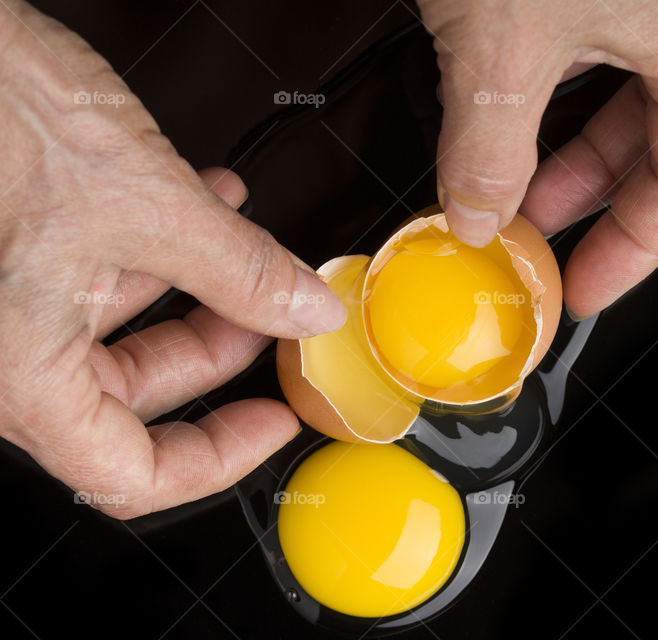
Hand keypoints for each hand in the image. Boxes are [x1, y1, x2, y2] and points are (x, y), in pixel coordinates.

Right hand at [0, 1, 344, 517]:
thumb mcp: (149, 204)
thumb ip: (241, 270)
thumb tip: (306, 306)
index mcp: (22, 370)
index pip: (129, 472)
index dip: (216, 458)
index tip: (273, 423)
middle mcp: (6, 348)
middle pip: (134, 394)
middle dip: (220, 351)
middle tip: (279, 319)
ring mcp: (8, 298)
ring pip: (120, 328)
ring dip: (199, 288)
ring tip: (253, 249)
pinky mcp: (14, 248)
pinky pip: (95, 273)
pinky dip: (159, 247)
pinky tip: (211, 204)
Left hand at [418, 0, 657, 316]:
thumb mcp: (502, 50)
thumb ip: (489, 149)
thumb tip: (476, 214)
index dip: (637, 249)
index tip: (587, 289)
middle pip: (653, 146)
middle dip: (587, 205)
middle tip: (538, 250)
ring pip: (611, 99)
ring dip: (556, 154)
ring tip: (505, 194)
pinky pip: (578, 57)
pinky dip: (536, 101)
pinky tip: (492, 121)